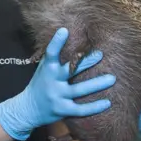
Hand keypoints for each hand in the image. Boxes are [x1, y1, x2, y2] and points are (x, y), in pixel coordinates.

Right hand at [0, 28, 116, 140]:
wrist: (28, 109)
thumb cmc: (41, 83)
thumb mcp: (44, 69)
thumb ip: (55, 58)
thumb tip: (69, 37)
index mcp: (47, 69)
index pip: (51, 53)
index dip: (56, 42)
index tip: (64, 30)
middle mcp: (51, 82)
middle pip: (70, 70)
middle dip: (85, 62)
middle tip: (100, 54)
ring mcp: (56, 96)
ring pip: (79, 90)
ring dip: (97, 84)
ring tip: (112, 78)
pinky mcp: (62, 110)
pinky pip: (81, 109)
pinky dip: (95, 107)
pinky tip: (108, 103)